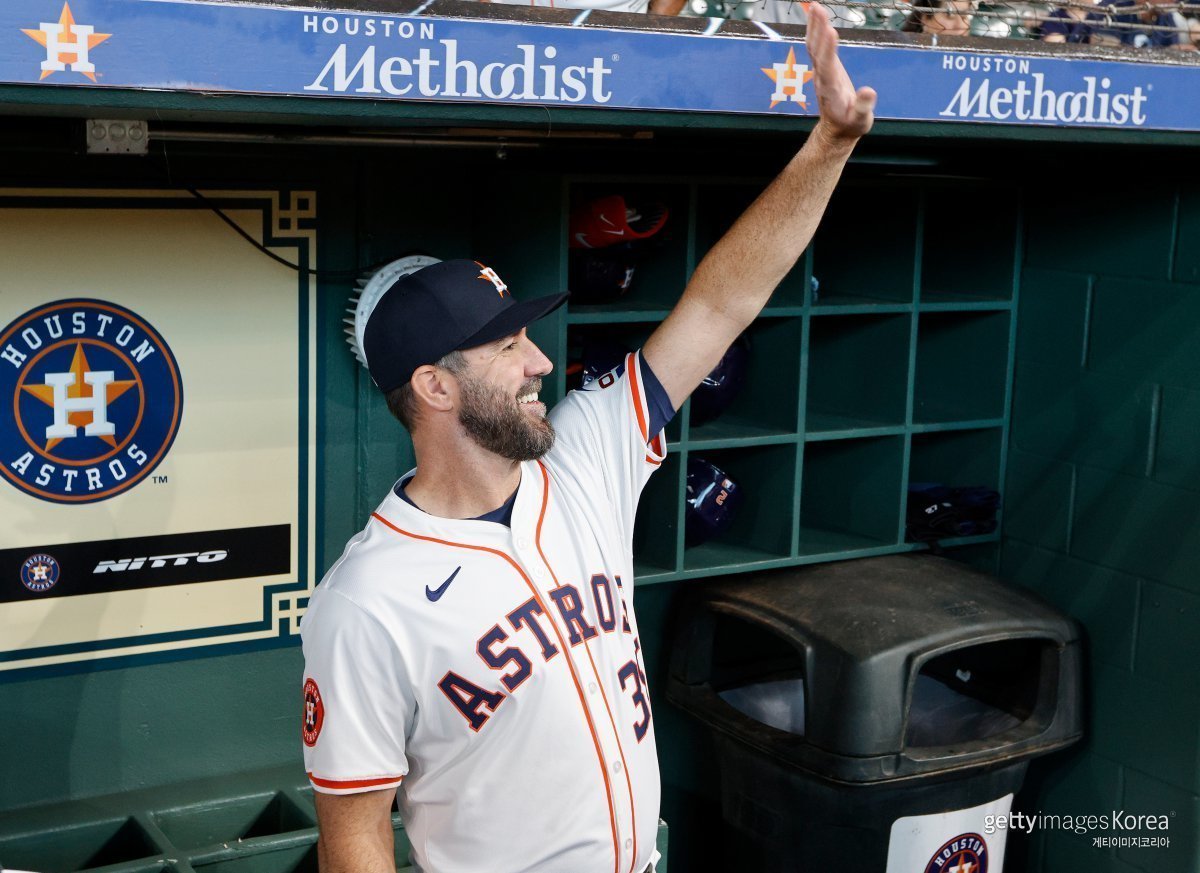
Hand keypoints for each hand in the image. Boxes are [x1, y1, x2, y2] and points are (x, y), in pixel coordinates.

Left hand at [805, 3, 876, 140]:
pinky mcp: (823, 66)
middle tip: (819, 10)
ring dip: (814, 26)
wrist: (836, 129)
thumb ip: (863, 107)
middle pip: (818, 52)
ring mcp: (821, 71)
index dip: (829, 51)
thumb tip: (868, 91)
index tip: (831, 32)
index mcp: (832, 91)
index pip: (828, 68)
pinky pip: (816, 46)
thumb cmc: (851, 124)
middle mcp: (822, 78)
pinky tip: (815, 14)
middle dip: (819, 31)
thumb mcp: (861, 121)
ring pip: (814, 46)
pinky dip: (815, 29)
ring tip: (815, 6)